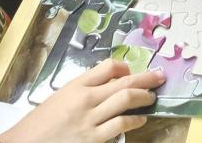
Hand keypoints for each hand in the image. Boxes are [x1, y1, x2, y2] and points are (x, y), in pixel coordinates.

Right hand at [1, 60, 162, 141]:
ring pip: (125, 101)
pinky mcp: (93, 139)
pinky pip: (120, 126)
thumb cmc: (42, 122)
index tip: (133, 71)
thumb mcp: (62, 96)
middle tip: (159, 77)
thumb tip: (112, 79)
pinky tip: (140, 120)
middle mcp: (85, 99)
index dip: (125, 67)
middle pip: (123, 82)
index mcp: (76, 85)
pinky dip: (134, 121)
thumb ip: (85, 87)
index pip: (108, 66)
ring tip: (151, 98)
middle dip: (146, 79)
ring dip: (143, 98)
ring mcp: (90, 120)